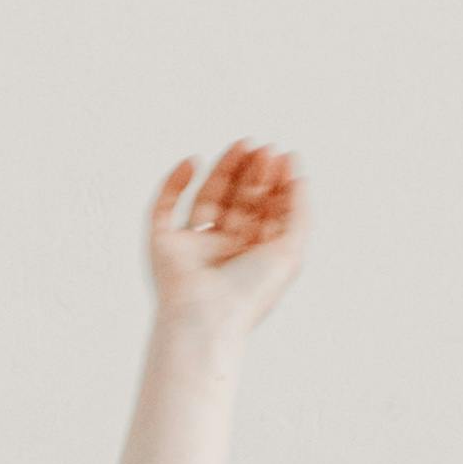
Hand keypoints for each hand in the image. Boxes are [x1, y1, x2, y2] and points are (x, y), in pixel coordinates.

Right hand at [144, 142, 310, 348]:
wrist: (207, 319)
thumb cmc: (250, 293)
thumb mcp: (291, 248)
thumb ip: (299, 210)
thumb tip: (298, 172)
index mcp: (253, 257)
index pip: (265, 211)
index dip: (276, 183)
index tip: (283, 157)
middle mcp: (224, 251)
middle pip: (239, 201)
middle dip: (253, 173)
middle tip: (264, 148)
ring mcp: (192, 246)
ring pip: (207, 197)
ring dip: (224, 169)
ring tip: (242, 144)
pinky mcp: (163, 242)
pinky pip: (165, 205)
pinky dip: (175, 181)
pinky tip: (193, 161)